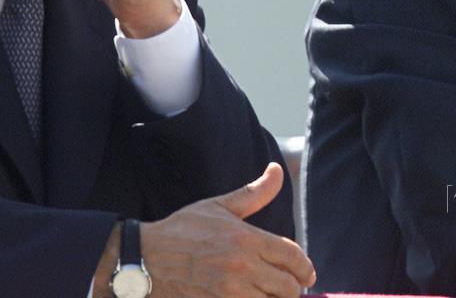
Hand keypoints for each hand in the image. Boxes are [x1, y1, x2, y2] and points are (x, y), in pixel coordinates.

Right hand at [94, 163, 315, 297]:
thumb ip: (254, 193)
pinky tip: (254, 297)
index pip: (291, 256)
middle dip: (294, 287)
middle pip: (287, 286)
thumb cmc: (184, 229)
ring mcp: (230, 291)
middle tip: (292, 286)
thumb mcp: (219, 206)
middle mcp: (242, 266)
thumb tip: (278, 170)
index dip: (304, 268)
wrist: (147, 258)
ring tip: (272, 294)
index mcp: (246, 238)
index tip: (307, 274)